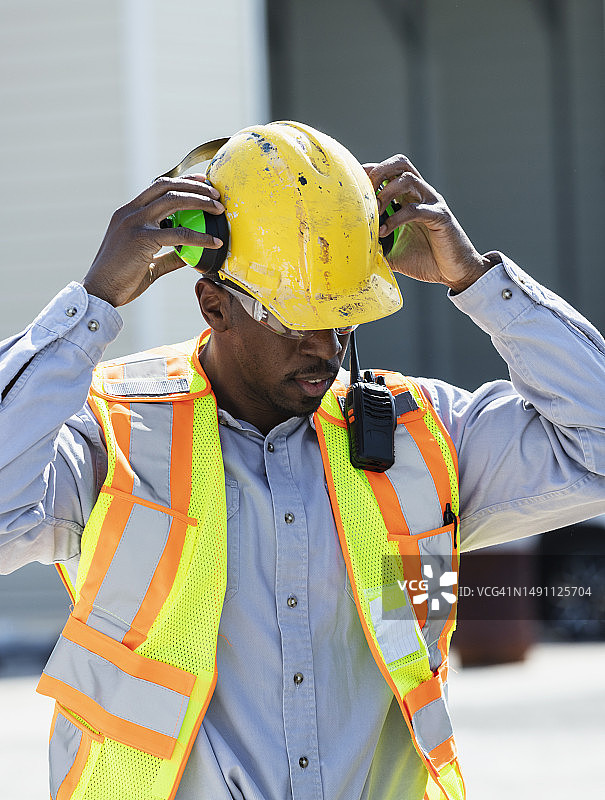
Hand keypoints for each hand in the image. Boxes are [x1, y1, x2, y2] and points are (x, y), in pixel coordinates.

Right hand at [82, 174, 223, 306]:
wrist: (100, 293)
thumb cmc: (121, 280)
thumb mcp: (148, 263)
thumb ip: (169, 256)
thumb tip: (190, 255)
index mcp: (128, 213)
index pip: (157, 187)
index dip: (182, 181)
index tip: (202, 182)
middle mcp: (130, 212)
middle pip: (166, 186)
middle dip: (195, 186)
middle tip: (216, 194)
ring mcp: (134, 223)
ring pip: (172, 201)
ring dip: (199, 201)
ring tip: (219, 209)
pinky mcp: (141, 239)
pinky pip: (178, 233)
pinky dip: (200, 236)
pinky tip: (214, 242)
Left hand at [365, 155, 491, 292]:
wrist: (455, 273)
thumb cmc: (426, 260)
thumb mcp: (393, 252)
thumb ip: (375, 245)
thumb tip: (350, 248)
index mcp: (410, 198)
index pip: (389, 171)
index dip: (370, 172)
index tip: (352, 186)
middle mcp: (422, 194)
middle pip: (400, 163)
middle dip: (378, 172)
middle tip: (364, 193)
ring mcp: (432, 203)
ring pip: (408, 179)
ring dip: (385, 193)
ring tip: (374, 213)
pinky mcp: (440, 217)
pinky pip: (415, 209)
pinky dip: (396, 218)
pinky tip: (384, 231)